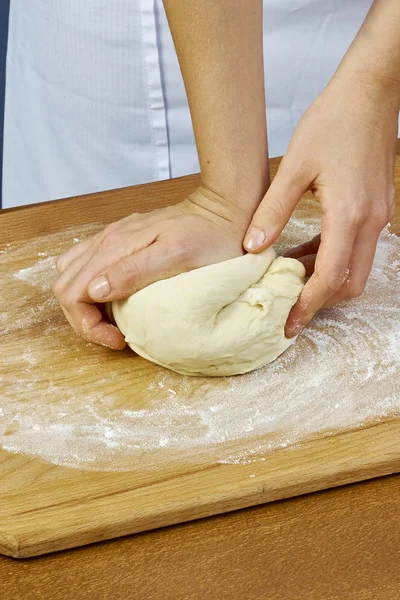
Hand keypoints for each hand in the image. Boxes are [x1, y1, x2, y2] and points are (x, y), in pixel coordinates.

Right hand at [52, 187, 249, 348]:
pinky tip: (116, 298)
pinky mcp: (122, 240)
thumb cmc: (209, 237)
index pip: (72, 293)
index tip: (118, 338)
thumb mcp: (177, 257)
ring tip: (112, 321)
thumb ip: (133, 271)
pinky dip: (92, 289)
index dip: (88, 324)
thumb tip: (94, 290)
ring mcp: (113, 238)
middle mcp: (107, 240)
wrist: (224, 210)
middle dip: (82, 319)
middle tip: (115, 335)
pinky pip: (89, 265)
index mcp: (115, 247)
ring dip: (84, 304)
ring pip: (72, 276)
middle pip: (66, 286)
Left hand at [243, 75, 398, 336]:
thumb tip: (253, 247)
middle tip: (288, 305)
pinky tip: (305, 250)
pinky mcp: (376, 207)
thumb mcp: (294, 166)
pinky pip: (356, 247)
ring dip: (324, 278)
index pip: (329, 277)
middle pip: (350, 282)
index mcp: (349, 214)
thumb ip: (272, 210)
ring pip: (355, 267)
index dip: (308, 305)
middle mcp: (370, 221)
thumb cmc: (334, 121)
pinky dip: (332, 257)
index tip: (288, 322)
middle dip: (320, 300)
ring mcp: (377, 216)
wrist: (370, 91)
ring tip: (289, 276)